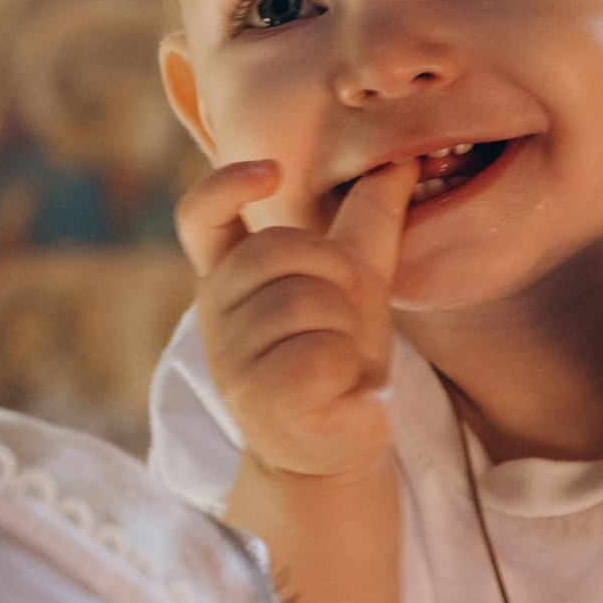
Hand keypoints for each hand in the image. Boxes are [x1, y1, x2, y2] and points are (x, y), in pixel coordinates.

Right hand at [177, 153, 412, 485]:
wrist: (338, 445)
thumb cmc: (339, 355)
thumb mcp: (356, 279)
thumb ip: (369, 219)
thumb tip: (401, 157)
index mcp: (230, 277)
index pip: (201, 217)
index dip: (225, 184)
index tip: (271, 169)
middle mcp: (215, 314)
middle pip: (278, 248)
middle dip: (334, 272)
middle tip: (342, 315)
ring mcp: (230, 358)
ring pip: (305, 301)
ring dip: (344, 328)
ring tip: (337, 361)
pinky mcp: (257, 398)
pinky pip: (319, 352)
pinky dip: (346, 369)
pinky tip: (337, 390)